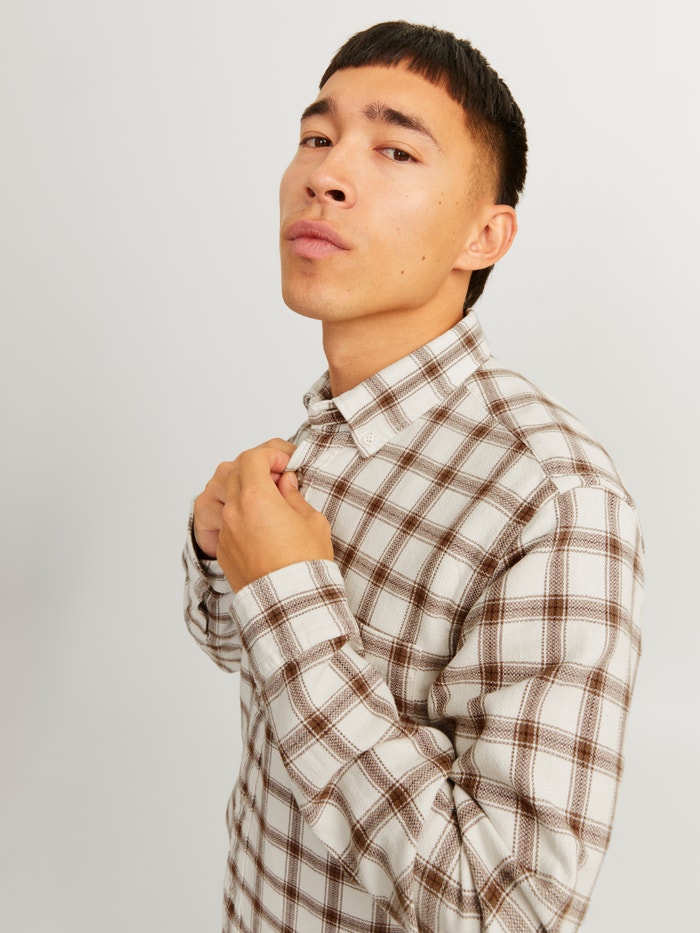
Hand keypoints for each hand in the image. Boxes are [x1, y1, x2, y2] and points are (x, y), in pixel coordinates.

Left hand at [194, 440, 333, 590]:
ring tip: (267, 500)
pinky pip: (225, 521)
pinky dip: (239, 514)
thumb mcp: (312, 521)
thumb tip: (286, 484)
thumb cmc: (306, 564)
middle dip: (256, 468)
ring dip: (244, 490)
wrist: (292, 604)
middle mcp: (234, 512)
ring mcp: (225, 532)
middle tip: (279, 478)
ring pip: (225, 496)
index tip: (286, 463)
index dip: (271, 454)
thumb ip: (294, 496)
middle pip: (234, 472)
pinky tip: (260, 524)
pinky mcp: (223, 550)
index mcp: (256, 498)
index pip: (253, 458)